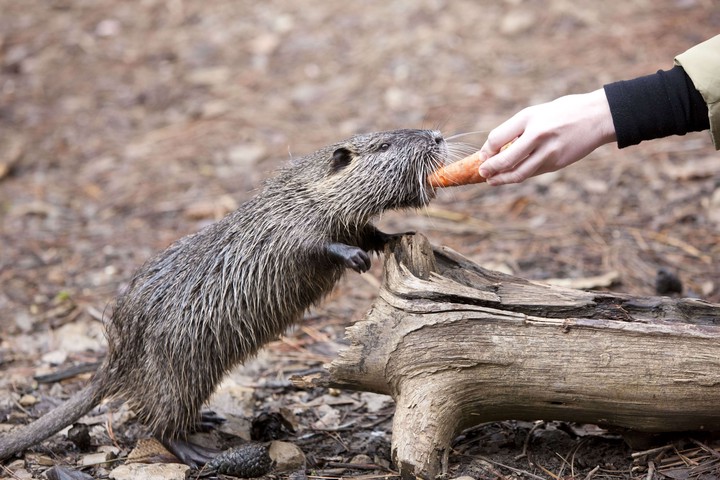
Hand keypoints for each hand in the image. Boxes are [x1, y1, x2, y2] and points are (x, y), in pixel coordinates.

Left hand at [478, 89, 616, 184]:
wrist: (597, 117)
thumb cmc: (563, 113)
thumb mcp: (536, 113)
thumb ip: (515, 129)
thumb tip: (493, 148)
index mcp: (529, 118)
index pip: (497, 138)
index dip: (486, 150)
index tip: (483, 154)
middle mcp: (538, 135)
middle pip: (505, 160)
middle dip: (490, 169)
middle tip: (481, 172)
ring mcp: (549, 152)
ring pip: (519, 173)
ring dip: (502, 179)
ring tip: (491, 181)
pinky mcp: (557, 163)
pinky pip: (532, 173)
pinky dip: (518, 176)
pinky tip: (510, 177)